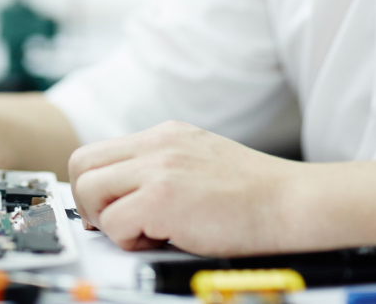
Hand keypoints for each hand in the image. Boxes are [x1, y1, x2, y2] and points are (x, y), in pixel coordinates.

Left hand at [69, 121, 298, 255]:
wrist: (293, 203)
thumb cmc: (254, 194)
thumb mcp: (199, 161)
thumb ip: (160, 169)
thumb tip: (120, 197)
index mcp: (163, 136)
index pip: (97, 152)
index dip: (94, 186)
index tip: (107, 210)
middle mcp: (157, 145)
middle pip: (81, 165)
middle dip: (89, 201)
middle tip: (115, 223)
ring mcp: (158, 168)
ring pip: (88, 190)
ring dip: (105, 219)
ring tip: (140, 232)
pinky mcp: (163, 198)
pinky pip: (114, 222)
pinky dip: (128, 239)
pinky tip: (159, 240)